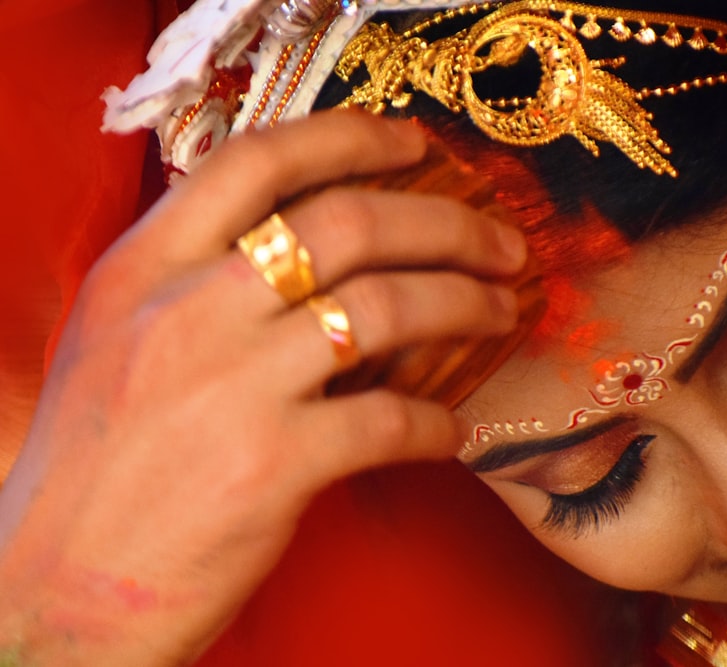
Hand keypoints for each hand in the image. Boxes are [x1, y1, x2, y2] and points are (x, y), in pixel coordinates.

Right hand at [0, 110, 526, 664]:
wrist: (58, 592)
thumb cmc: (93, 471)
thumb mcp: (116, 346)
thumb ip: (193, 286)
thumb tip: (305, 252)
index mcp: (142, 269)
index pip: (256, 162)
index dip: (348, 137)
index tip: (414, 142)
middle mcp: (186, 311)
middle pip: (348, 224)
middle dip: (447, 223)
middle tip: (501, 242)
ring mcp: (231, 385)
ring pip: (386, 307)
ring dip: (466, 304)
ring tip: (503, 311)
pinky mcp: (271, 465)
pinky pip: (390, 421)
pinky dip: (438, 424)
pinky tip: (453, 432)